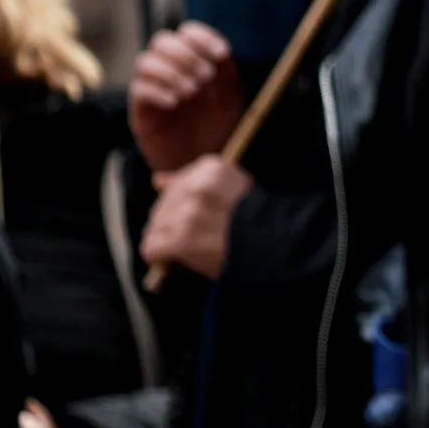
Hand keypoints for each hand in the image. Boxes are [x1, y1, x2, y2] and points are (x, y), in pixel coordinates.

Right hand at [130, 23, 243, 173]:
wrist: (201, 159)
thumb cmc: (217, 125)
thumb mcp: (229, 97)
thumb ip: (226, 73)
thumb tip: (222, 52)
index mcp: (193, 59)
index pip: (187, 31)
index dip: (202, 37)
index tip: (222, 54)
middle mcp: (169, 68)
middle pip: (161, 41)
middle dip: (185, 55)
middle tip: (205, 78)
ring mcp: (151, 86)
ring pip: (145, 61)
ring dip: (171, 72)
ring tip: (191, 93)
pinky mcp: (140, 108)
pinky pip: (138, 89)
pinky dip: (158, 91)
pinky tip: (175, 103)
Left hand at [141, 155, 252, 279]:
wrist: (277, 246)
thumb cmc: (258, 219)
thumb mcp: (233, 188)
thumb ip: (192, 180)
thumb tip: (158, 180)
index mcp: (212, 169)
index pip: (178, 182)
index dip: (187, 202)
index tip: (203, 214)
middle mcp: (197, 188)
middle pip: (163, 205)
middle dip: (173, 222)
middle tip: (197, 235)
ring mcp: (188, 214)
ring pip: (155, 227)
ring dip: (168, 239)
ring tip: (189, 248)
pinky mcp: (182, 240)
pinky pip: (151, 247)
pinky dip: (159, 256)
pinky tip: (173, 258)